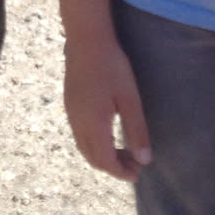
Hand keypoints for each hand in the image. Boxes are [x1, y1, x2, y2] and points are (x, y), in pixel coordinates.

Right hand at [64, 31, 152, 180]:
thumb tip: (145, 160)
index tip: (137, 175)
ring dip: (103, 156)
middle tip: (134, 165)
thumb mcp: (129, 99)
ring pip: (84, 147)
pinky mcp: (69, 104)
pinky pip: (79, 135)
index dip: (121, 172)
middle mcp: (78, 124)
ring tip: (123, 152)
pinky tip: (107, 134)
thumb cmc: (112, 66)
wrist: (86, 39)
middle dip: (113, 167)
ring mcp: (70, 113)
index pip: (105, 162)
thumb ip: (136, 130)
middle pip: (93, 158)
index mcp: (94, 125)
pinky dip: (94, 144)